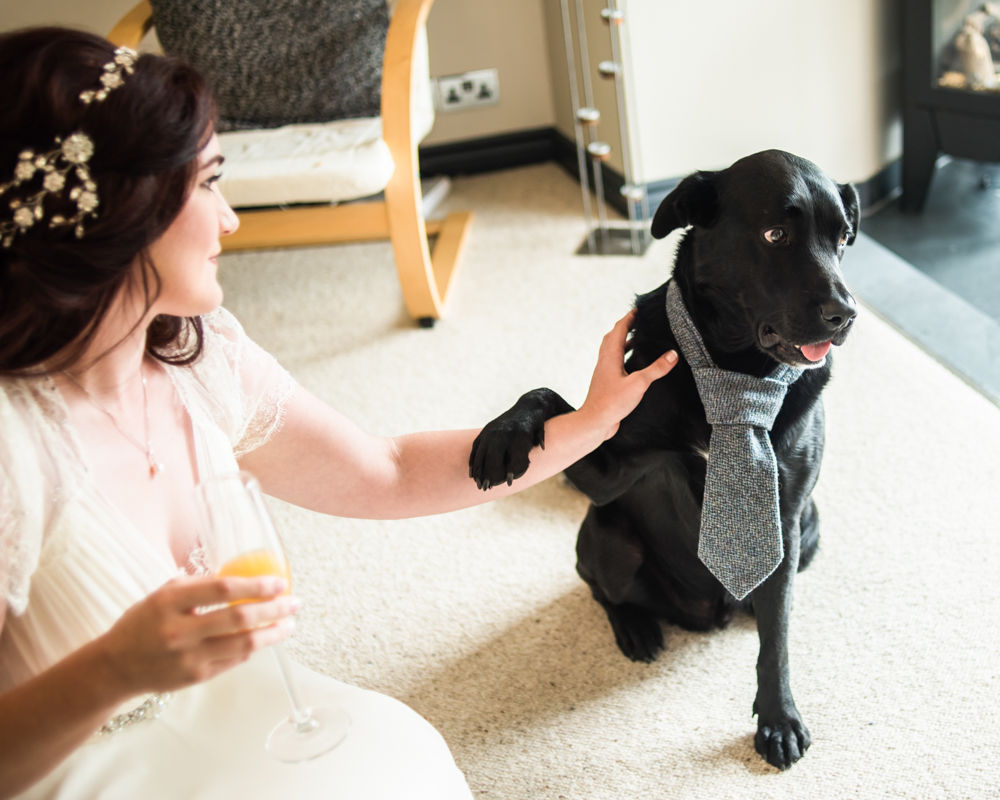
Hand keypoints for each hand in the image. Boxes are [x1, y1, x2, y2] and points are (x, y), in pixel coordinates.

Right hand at [97, 575, 298, 694]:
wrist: (115, 667)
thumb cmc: (144, 623)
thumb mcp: (162, 595)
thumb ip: (197, 585)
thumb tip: (242, 574)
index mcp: (169, 602)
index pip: (222, 589)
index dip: (256, 584)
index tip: (280, 582)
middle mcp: (178, 631)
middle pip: (238, 618)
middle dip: (274, 609)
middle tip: (295, 602)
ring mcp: (188, 657)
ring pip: (243, 644)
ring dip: (273, 633)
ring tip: (289, 623)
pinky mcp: (196, 677)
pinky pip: (234, 660)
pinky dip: (253, 647)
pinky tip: (266, 637)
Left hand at [578, 310, 676, 439]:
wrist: (595, 422)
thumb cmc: (612, 403)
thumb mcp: (639, 383)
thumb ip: (656, 368)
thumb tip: (673, 354)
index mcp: (610, 356)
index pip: (618, 330)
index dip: (628, 319)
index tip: (636, 310)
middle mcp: (605, 362)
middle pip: (612, 338)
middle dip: (624, 327)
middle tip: (636, 321)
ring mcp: (604, 373)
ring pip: (611, 351)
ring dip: (622, 342)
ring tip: (636, 339)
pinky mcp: (606, 384)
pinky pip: (613, 364)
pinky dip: (622, 357)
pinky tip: (632, 365)